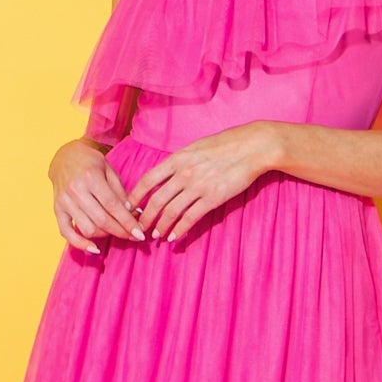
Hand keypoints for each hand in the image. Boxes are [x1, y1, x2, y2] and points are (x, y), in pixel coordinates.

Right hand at [48, 138, 145, 254]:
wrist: (64, 156)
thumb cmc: (90, 162)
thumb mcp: (109, 171)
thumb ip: (121, 193)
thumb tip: (135, 215)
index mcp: (91, 177)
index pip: (113, 206)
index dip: (127, 222)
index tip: (140, 234)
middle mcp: (75, 190)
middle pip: (102, 220)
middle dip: (120, 232)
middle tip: (133, 237)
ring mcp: (64, 201)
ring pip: (87, 228)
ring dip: (105, 235)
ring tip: (115, 232)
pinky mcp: (57, 209)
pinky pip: (66, 232)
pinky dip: (80, 244)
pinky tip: (94, 249)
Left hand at [130, 121, 283, 243]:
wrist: (252, 147)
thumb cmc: (226, 144)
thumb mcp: (196, 147)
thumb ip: (180, 161)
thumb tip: (168, 172)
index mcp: (177, 159)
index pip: (148, 180)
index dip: (135, 196)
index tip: (129, 206)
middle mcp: (183, 173)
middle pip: (156, 200)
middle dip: (145, 217)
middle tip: (139, 228)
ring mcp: (197, 186)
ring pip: (171, 211)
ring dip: (161, 226)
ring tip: (156, 235)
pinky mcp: (212, 198)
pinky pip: (190, 218)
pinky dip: (180, 229)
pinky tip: (174, 237)